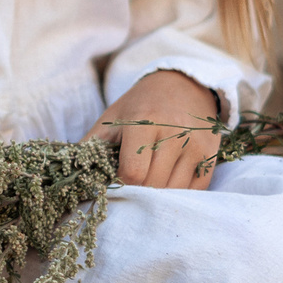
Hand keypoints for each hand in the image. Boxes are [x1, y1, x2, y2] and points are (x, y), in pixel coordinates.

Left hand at [88, 69, 222, 190]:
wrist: (182, 85)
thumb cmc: (140, 106)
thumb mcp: (112, 119)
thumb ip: (90, 146)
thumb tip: (71, 178)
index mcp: (145, 122)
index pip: (133, 172)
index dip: (120, 184)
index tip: (115, 181)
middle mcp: (175, 133)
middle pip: (153, 185)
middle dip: (138, 192)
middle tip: (130, 186)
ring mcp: (196, 146)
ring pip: (174, 191)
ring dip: (157, 196)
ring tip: (147, 184)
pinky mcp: (211, 155)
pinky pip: (194, 190)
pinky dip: (178, 194)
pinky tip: (166, 183)